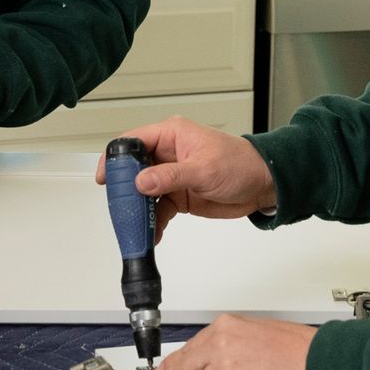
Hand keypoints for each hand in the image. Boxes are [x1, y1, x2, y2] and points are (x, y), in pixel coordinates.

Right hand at [93, 116, 276, 240]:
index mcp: (172, 135)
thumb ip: (171, 176)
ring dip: (138, 210)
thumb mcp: (204, 169)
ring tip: (135, 226)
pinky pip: (157, 210)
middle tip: (121, 208)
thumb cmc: (241, 164)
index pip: (133, 141)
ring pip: (143, 193)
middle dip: (124, 190)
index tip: (106, 178)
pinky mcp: (178, 196)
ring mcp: (171, 176)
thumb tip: (141, 181)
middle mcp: (167, 154)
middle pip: (132, 170)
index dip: (116, 158)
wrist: (262, 185)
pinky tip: (151, 235)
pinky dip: (152, 222)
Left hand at [149, 315, 315, 369]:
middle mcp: (222, 347)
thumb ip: (235, 342)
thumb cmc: (300, 349)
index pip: (191, 347)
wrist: (320, 365)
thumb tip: (220, 356)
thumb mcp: (260, 331)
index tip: (166, 368)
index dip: (174, 361)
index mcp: (227, 327)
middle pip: (183, 366)